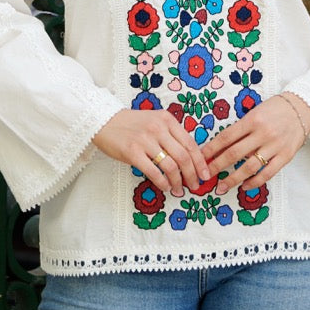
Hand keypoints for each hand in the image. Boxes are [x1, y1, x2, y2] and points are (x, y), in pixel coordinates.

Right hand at [93, 109, 209, 195]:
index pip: (190, 143)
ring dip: (178, 182)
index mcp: (167, 120)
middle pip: (183, 156)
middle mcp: (158, 128)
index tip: (205, 175)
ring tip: (178, 189)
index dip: (200, 162)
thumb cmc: (131, 124)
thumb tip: (189, 158)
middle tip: (194, 186)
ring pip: (171, 166)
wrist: (104, 121)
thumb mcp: (154, 121)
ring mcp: (145, 140)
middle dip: (192, 175)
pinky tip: (165, 187)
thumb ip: (170, 135)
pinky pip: (154, 172)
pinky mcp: (133, 152)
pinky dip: (162, 183)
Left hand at [200, 92, 309, 194]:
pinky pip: (267, 173)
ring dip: (233, 179)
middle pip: (234, 153)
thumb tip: (220, 147)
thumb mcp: (255, 112)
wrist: (302, 108)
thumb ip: (241, 129)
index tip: (200, 158)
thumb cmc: (274, 109)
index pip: (226, 137)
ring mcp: (275, 146)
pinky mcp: (285, 156)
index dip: (211, 149)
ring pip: (249, 167)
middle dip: (217, 166)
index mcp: (252, 120)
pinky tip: (244, 186)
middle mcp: (262, 133)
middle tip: (205, 176)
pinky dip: (254, 182)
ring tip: (221, 187)